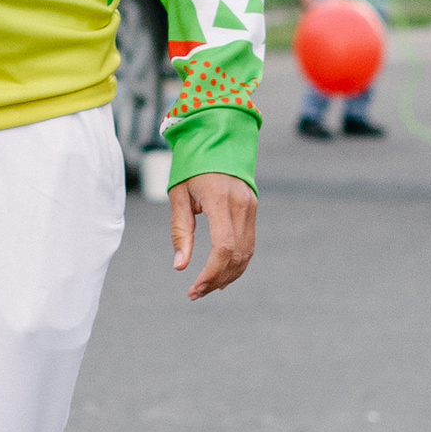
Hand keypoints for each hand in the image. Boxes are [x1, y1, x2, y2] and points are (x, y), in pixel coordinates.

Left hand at [169, 172, 255, 299]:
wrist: (215, 139)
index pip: (223, 246)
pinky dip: (237, 262)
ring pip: (247, 253)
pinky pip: (249, 243)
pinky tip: (222, 274)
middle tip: (196, 293)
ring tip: (206, 288)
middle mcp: (241, 204)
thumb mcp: (178, 195)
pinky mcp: (252, 208)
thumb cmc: (190, 166)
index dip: (211, 272)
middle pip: (237, 255)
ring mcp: (250, 206)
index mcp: (219, 199)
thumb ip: (180, 231)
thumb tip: (180, 266)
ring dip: (228, 275)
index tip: (195, 287)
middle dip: (217, 279)